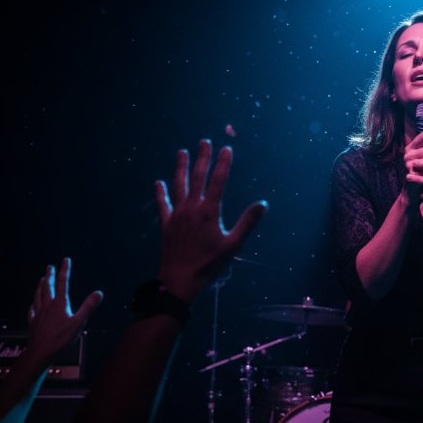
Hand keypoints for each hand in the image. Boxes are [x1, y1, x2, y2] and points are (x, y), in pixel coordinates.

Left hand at [27, 257, 102, 360]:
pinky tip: (33, 304)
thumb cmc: (61, 338)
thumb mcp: (78, 322)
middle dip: (50, 276)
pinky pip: (32, 310)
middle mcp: (47, 306)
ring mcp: (39, 314)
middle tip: (49, 267)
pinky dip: (33, 304)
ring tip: (41, 280)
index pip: (63, 283)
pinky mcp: (33, 322)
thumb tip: (99, 292)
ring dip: (40, 286)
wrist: (41, 352)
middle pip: (48, 287)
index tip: (66, 260)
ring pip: (38, 296)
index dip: (65, 270)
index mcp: (59, 304)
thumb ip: (88, 306)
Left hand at [155, 139, 267, 300]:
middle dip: (202, 158)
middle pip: (198, 177)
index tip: (227, 148)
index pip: (218, 181)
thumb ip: (247, 222)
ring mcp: (177, 215)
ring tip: (182, 152)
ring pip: (179, 185)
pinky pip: (163, 204)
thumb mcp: (233, 245)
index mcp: (209, 212)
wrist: (179, 279)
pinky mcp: (166, 224)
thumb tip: (263, 204)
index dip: (223, 164)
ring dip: (181, 167)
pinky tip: (159, 182)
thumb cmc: (209, 264)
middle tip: (205, 142)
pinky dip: (161, 192)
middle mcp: (192, 208)